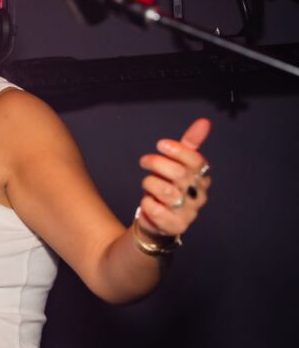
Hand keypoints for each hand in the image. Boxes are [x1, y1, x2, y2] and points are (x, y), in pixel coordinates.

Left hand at [137, 118, 211, 237]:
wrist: (159, 219)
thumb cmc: (169, 185)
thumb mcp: (178, 164)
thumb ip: (189, 144)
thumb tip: (204, 122)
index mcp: (202, 177)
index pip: (196, 161)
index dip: (178, 150)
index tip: (160, 145)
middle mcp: (199, 195)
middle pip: (179, 174)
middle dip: (157, 164)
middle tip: (144, 161)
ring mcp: (189, 212)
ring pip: (167, 192)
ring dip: (150, 184)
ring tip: (147, 184)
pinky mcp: (175, 226)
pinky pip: (156, 211)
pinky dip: (147, 204)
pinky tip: (148, 202)